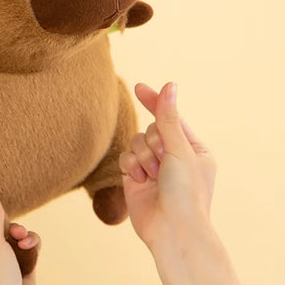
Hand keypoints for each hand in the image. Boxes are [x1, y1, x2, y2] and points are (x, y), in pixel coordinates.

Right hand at [119, 82, 216, 251]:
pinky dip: (132, 167)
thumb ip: (168, 117)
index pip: (171, 117)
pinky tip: (141, 182)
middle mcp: (172, 156)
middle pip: (151, 128)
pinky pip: (126, 157)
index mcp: (192, 148)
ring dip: (143, 157)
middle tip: (164, 162)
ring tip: (153, 177)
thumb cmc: (186, 193)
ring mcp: (153, 167)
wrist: (171, 231)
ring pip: (136, 141)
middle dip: (154, 143)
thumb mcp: (179, 149)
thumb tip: (170, 85)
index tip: (138, 87)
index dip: (155, 101)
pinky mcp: (136, 177)